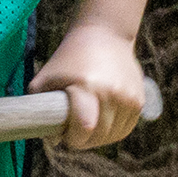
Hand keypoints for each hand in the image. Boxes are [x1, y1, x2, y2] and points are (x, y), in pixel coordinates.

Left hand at [30, 22, 149, 150]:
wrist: (105, 35)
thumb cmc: (69, 59)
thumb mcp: (46, 78)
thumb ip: (38, 107)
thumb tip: (50, 138)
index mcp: (87, 86)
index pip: (84, 128)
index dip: (72, 138)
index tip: (64, 135)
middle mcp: (112, 93)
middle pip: (99, 135)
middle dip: (83, 141)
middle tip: (72, 133)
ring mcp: (129, 97)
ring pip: (114, 136)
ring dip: (98, 138)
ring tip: (86, 128)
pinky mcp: (139, 100)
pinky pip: (126, 129)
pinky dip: (113, 132)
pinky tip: (101, 124)